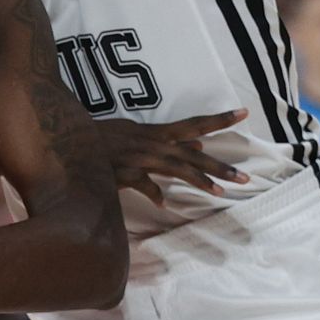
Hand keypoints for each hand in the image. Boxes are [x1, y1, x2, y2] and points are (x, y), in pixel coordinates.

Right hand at [95, 109, 249, 202]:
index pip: (195, 124)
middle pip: (193, 154)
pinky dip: (155, 194)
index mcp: (157, 133)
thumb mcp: (140, 134)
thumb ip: (171, 142)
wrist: (73, 137)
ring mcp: (140, 157)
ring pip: (176, 168)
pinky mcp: (125, 172)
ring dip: (199, 180)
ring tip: (220, 191)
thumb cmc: (107, 138)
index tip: (245, 113)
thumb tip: (199, 147)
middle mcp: (154, 143)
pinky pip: (144, 185)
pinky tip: (164, 205)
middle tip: (245, 178)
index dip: (219, 119)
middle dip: (220, 166)